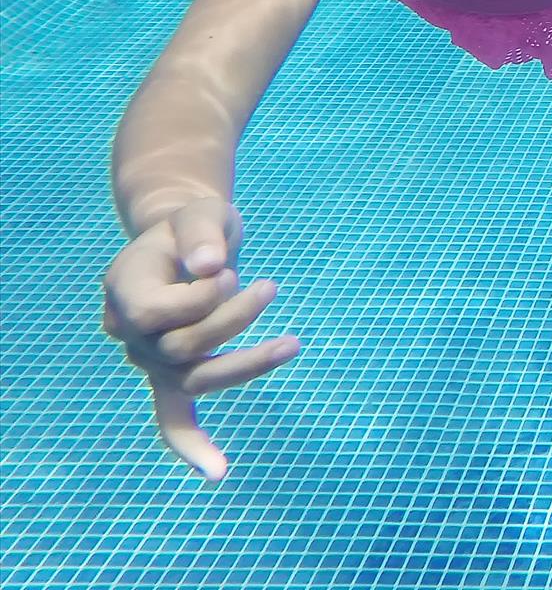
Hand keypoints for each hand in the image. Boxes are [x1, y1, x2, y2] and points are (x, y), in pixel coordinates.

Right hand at [100, 198, 299, 481]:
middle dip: (233, 321)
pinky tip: (217, 473)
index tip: (226, 271)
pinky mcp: (173, 372)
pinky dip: (192, 445)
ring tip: (294, 342)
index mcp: (124, 290)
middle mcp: (129, 332)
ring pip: (193, 379)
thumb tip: (211, 266)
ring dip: (246, 365)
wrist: (186, 236)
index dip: (197, 299)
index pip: (155, 313)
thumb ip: (202, 231)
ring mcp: (149, 357)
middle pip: (180, 348)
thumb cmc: (194, 224)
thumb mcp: (200, 212)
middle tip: (268, 285)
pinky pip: (175, 416)